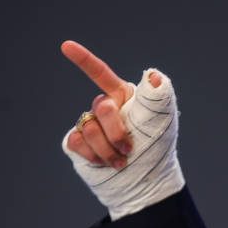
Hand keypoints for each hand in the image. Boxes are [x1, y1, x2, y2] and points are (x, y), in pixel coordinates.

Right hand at [61, 40, 161, 169]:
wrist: (146, 182)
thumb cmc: (157, 148)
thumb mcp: (162, 120)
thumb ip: (157, 96)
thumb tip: (154, 76)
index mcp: (123, 96)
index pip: (101, 74)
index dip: (84, 60)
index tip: (66, 46)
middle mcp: (105, 108)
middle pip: (101, 107)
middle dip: (117, 130)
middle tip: (129, 147)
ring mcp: (91, 125)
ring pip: (89, 128)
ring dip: (107, 148)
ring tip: (122, 160)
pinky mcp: (80, 144)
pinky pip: (77, 142)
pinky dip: (93, 155)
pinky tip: (106, 163)